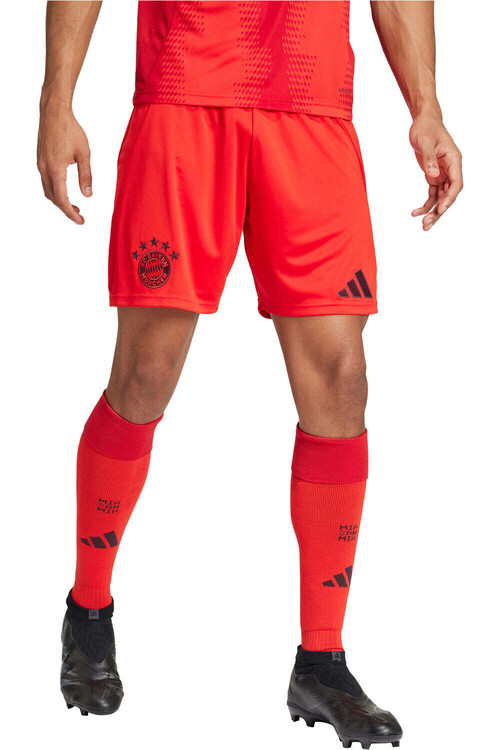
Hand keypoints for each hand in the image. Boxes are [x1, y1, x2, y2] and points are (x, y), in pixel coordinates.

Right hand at [37, 99, 91, 223]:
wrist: (53, 112)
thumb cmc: (70, 129)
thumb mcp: (84, 154)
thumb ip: (86, 175)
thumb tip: (88, 195)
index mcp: (55, 170)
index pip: (62, 200)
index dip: (71, 213)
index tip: (80, 221)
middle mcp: (45, 169)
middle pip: (53, 198)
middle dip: (66, 209)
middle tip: (80, 215)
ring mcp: (40, 164)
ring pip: (48, 190)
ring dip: (60, 200)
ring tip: (75, 205)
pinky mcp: (40, 160)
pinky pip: (46, 181)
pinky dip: (55, 190)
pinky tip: (65, 189)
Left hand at [409, 114, 462, 230]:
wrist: (422, 122)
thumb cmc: (426, 128)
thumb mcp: (426, 141)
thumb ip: (429, 158)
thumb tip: (433, 175)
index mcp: (454, 160)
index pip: (456, 184)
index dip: (449, 198)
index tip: (440, 209)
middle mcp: (451, 169)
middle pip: (449, 195)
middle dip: (439, 211)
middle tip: (427, 224)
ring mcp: (443, 174)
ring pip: (441, 197)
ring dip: (433, 211)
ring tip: (423, 225)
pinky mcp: (433, 175)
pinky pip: (432, 194)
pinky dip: (425, 204)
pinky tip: (415, 213)